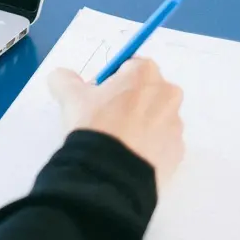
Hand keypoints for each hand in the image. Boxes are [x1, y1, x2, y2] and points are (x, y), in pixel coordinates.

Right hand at [47, 57, 185, 191]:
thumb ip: (64, 79)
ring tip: (117, 141)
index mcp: (145, 73)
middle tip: (107, 117)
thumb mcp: (70, 97)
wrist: (112, 172)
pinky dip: (148, 146)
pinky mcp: (178, 151)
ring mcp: (176, 124)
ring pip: (156, 117)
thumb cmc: (95, 124)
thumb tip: (61, 77)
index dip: (113, 80)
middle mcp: (168, 94)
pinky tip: (128, 155)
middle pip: (147, 91)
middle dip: (131, 99)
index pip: (130, 66)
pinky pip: (161, 143)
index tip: (99, 95)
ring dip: (141, 123)